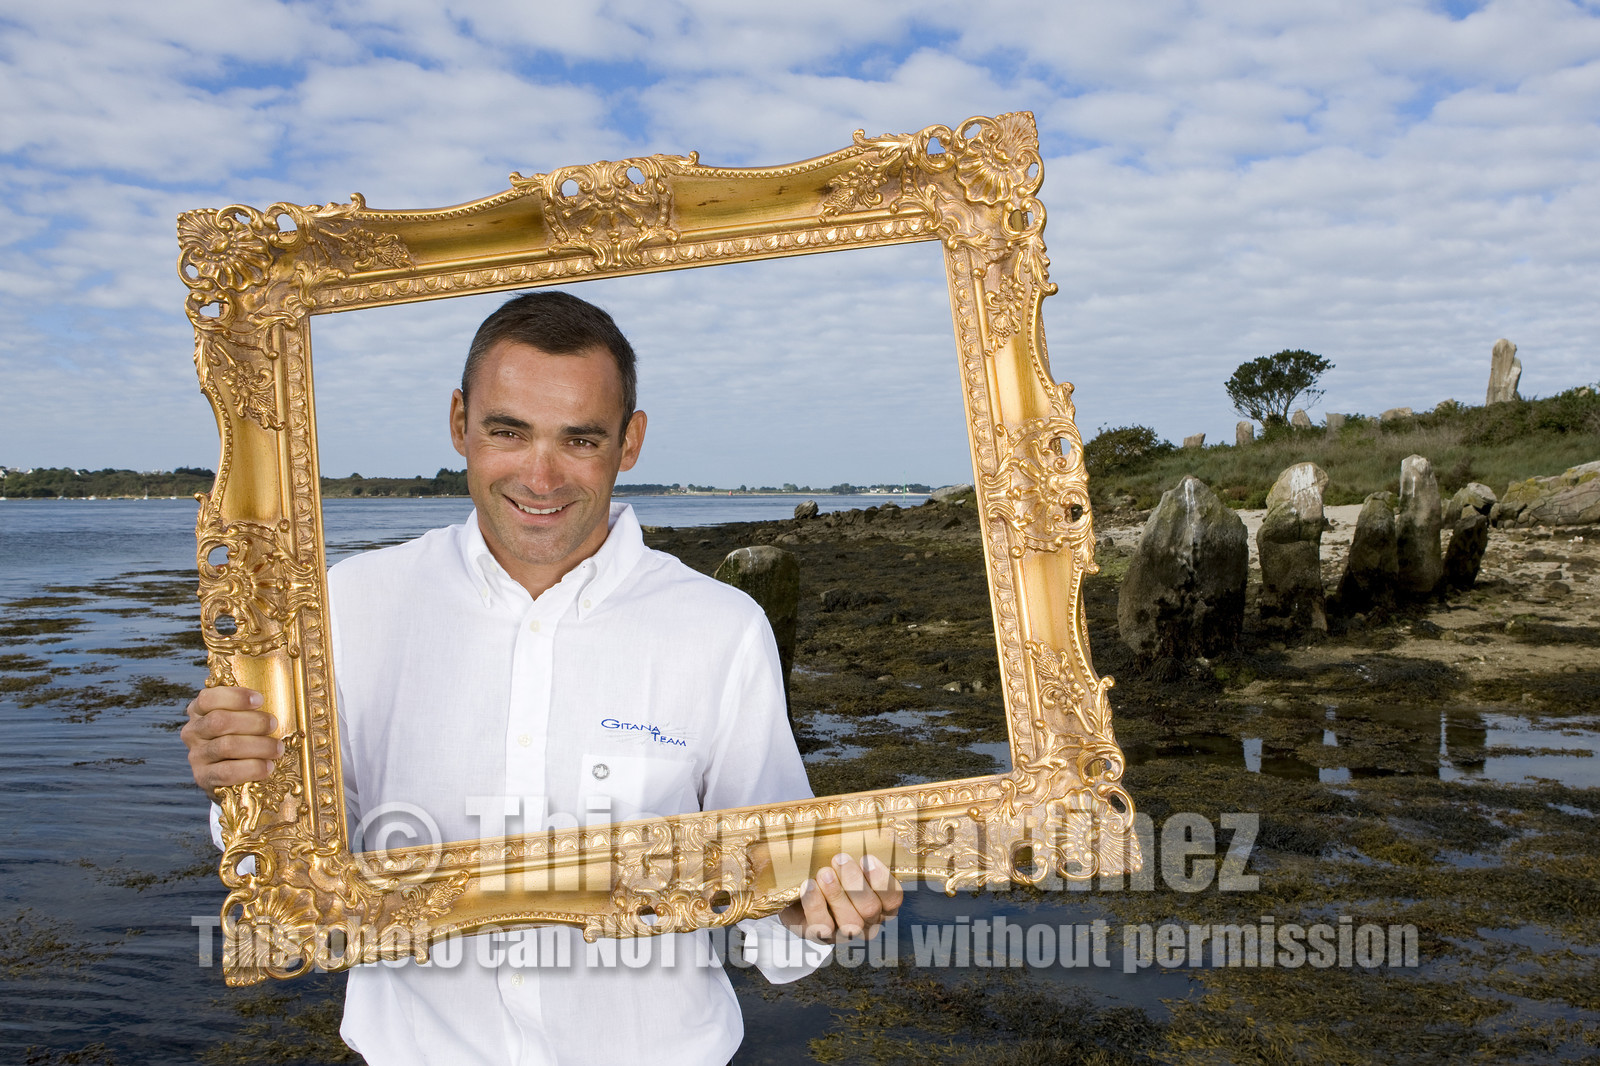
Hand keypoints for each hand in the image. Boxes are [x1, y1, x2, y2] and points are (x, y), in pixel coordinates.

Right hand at [180, 686, 280, 800]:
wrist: (231, 777)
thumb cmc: (243, 737)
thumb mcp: (242, 717)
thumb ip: (251, 705)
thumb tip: (282, 688)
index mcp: (199, 711)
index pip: (208, 698)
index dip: (235, 697)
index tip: (260, 700)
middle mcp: (193, 732)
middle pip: (219, 721)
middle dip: (253, 722)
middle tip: (273, 724)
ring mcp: (196, 756)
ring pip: (226, 746)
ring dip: (258, 746)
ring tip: (278, 748)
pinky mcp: (203, 778)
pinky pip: (227, 772)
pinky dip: (252, 768)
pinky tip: (268, 767)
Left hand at [780, 852, 902, 943]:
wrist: (797, 885)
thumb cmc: (830, 866)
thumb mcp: (847, 856)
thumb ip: (860, 846)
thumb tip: (871, 823)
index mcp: (881, 902)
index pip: (893, 897)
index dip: (882, 880)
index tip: (867, 858)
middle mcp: (867, 921)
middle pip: (870, 909)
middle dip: (855, 883)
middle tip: (840, 858)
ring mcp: (844, 932)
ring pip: (850, 922)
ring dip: (836, 895)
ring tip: (823, 872)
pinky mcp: (820, 936)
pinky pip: (821, 927)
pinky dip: (815, 905)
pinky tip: (808, 886)